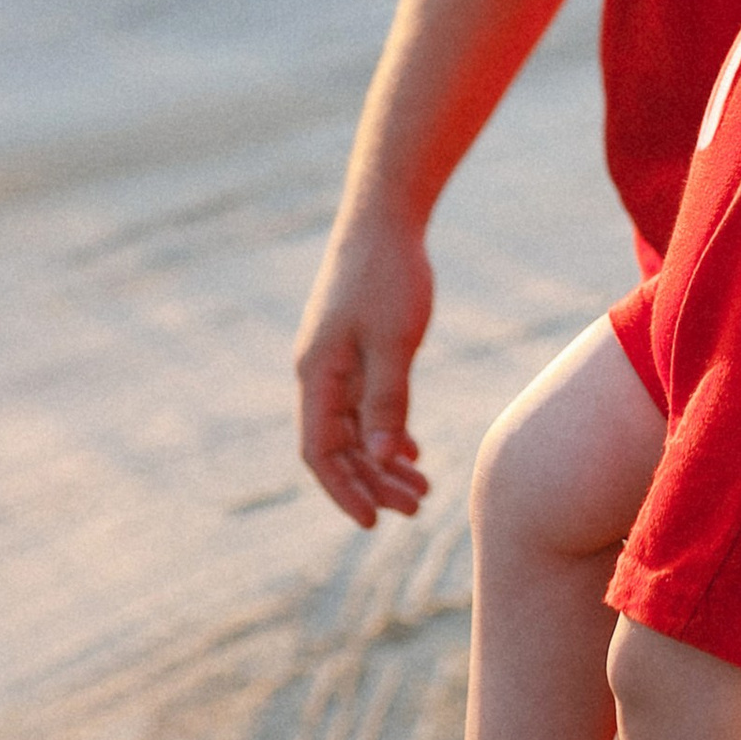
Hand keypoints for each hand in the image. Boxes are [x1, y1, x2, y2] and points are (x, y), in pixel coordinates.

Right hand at [294, 214, 435, 523]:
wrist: (386, 217)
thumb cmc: (388, 275)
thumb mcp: (394, 342)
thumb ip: (388, 401)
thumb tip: (385, 460)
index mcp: (317, 375)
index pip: (320, 453)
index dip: (344, 491)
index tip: (373, 521)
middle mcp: (320, 374)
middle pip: (340, 447)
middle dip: (373, 482)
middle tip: (417, 506)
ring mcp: (337, 361)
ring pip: (356, 428)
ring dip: (384, 460)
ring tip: (423, 488)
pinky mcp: (356, 348)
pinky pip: (366, 404)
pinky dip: (388, 430)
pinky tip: (414, 449)